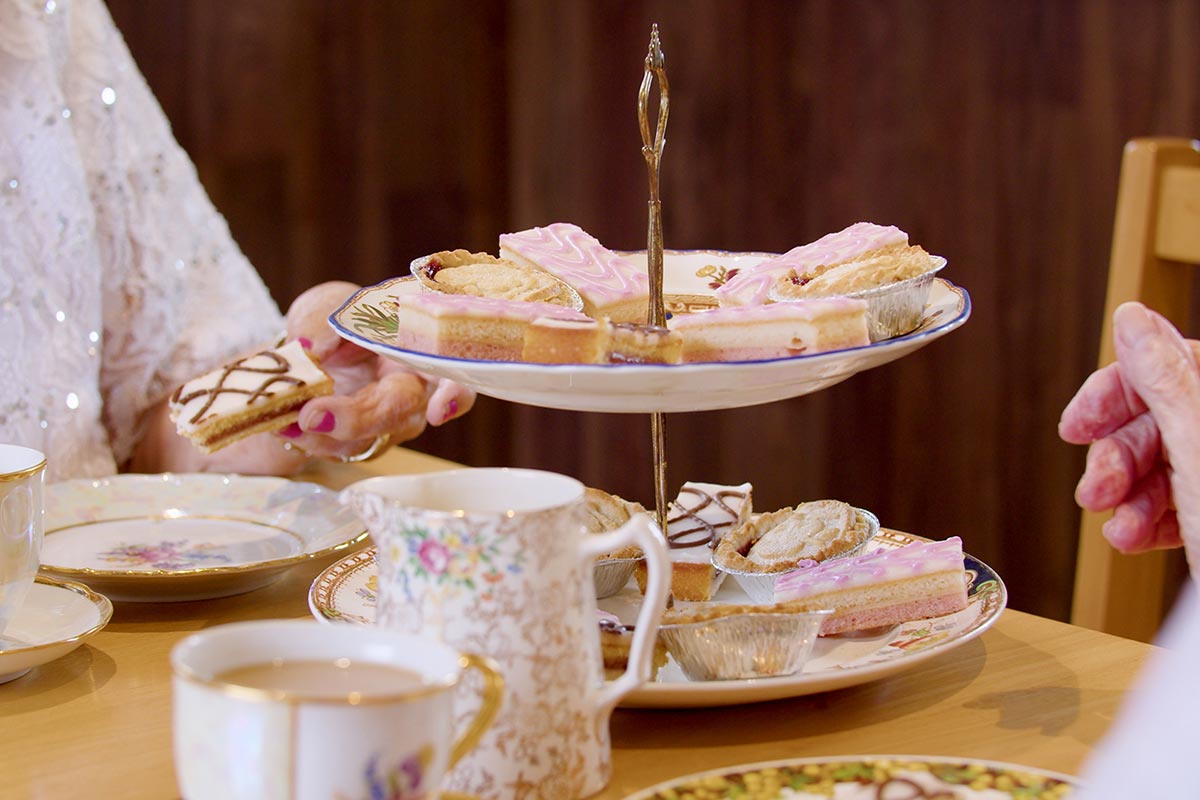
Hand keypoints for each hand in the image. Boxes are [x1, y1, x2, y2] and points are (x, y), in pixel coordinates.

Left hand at [280, 281, 474, 459]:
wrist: (310, 349)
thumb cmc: (337, 321)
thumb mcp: (328, 305)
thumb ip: (324, 320)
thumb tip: (310, 346)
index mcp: (421, 349)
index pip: (453, 373)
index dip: (454, 395)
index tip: (438, 410)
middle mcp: (412, 391)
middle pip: (400, 414)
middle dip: (357, 419)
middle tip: (312, 416)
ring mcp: (387, 421)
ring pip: (366, 439)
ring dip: (322, 436)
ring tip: (283, 421)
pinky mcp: (359, 441)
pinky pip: (339, 449)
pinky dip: (307, 439)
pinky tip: (280, 425)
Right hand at [1059, 303, 1199, 570]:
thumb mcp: (1198, 451)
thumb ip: (1163, 381)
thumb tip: (1133, 318)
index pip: (1172, 365)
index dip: (1118, 393)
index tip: (1080, 423)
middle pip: (1160, 421)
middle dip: (1116, 460)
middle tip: (1096, 490)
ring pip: (1162, 466)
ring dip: (1125, 499)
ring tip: (1119, 528)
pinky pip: (1175, 505)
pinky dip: (1145, 523)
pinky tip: (1134, 539)